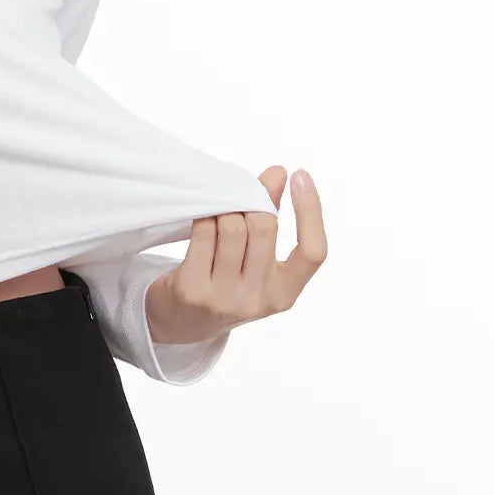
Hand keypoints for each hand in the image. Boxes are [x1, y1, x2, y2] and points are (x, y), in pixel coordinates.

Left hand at [144, 166, 325, 348]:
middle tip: (238, 197)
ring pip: (231, 226)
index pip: (314, 252)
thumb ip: (270, 218)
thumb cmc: (223, 282)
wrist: (179, 321)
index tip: (300, 176)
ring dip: (223, 209)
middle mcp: (259, 299)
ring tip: (217, 214)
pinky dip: (203, 216)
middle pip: (264, 227)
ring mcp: (225, 297)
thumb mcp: (255, 261)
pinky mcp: (193, 290)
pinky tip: (202, 218)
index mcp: (285, 293)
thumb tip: (278, 173)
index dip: (311, 210)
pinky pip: (203, 232)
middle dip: (250, 203)